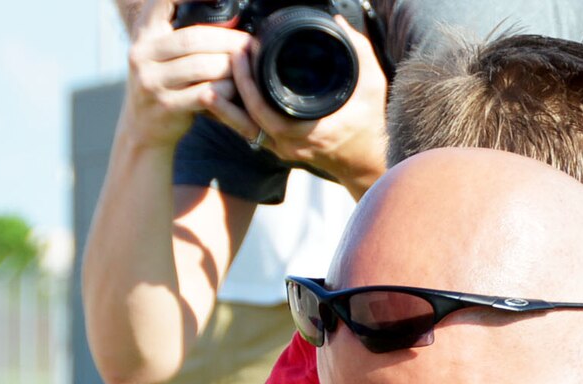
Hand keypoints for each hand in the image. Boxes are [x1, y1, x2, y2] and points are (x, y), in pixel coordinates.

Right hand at [120, 0, 256, 150]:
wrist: (142, 129)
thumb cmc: (162, 85)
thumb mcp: (160, 54)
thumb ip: (181, 36)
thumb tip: (229, 19)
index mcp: (143, 33)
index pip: (163, 2)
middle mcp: (141, 53)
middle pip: (194, 38)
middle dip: (228, 40)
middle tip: (250, 43)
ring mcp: (151, 80)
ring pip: (201, 66)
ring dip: (231, 66)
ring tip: (248, 66)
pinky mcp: (166, 105)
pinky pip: (204, 93)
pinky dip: (226, 90)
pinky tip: (237, 89)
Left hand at [230, 15, 388, 195]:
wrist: (368, 162)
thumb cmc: (371, 125)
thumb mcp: (372, 84)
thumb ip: (358, 51)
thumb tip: (340, 23)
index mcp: (309, 130)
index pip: (265, 109)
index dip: (248, 82)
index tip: (242, 53)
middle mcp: (290, 143)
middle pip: (246, 119)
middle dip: (232, 86)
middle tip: (227, 56)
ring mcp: (282, 148)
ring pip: (242, 129)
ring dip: (224, 106)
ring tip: (209, 81)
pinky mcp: (279, 147)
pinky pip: (249, 131)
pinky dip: (234, 115)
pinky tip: (222, 97)